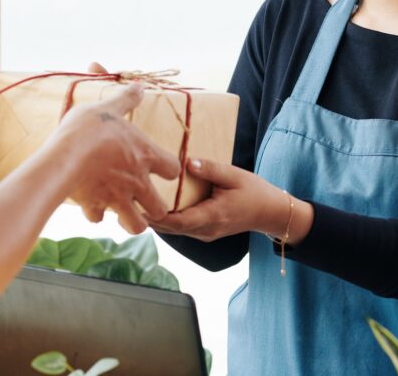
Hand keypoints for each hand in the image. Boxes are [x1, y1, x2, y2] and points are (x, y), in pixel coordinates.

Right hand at [44, 84, 180, 233]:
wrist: (63, 155)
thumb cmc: (89, 129)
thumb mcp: (108, 107)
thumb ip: (126, 99)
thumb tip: (139, 86)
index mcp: (145, 155)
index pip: (174, 170)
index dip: (168, 170)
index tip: (159, 167)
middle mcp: (137, 181)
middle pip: (161, 208)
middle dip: (154, 207)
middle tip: (143, 198)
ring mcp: (117, 197)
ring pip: (137, 226)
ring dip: (132, 221)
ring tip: (124, 211)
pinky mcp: (94, 206)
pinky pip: (98, 218)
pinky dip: (96, 213)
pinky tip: (90, 203)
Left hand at [148, 159, 290, 241]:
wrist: (269, 212)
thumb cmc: (254, 191)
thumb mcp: (234, 175)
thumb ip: (210, 169)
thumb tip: (186, 162)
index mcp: (213, 215)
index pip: (178, 221)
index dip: (157, 215)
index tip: (139, 204)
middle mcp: (206, 229)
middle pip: (170, 228)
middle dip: (150, 217)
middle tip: (129, 201)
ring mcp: (205, 233)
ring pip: (174, 230)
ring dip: (157, 218)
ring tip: (137, 201)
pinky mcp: (205, 231)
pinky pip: (181, 228)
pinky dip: (168, 219)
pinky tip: (157, 204)